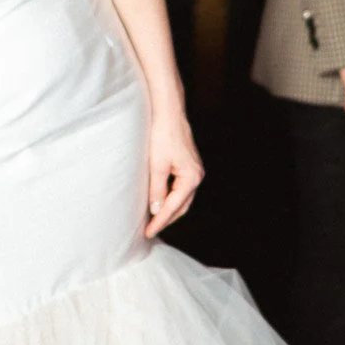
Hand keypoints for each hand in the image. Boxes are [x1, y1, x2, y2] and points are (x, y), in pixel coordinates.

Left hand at [145, 109, 203, 235]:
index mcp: (191, 177)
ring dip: (168, 209)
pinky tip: (158, 200)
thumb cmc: (162, 135)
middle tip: (149, 230)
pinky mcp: (188, 166)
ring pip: (181, 198)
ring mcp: (194, 171)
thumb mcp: (156, 165)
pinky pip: (180, 188)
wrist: (168, 112)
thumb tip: (155, 210)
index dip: (160, 221)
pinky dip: (170, 197)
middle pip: (181, 206)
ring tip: (152, 219)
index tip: (148, 232)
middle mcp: (197, 176)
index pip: (173, 206)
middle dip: (166, 219)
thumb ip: (156, 190)